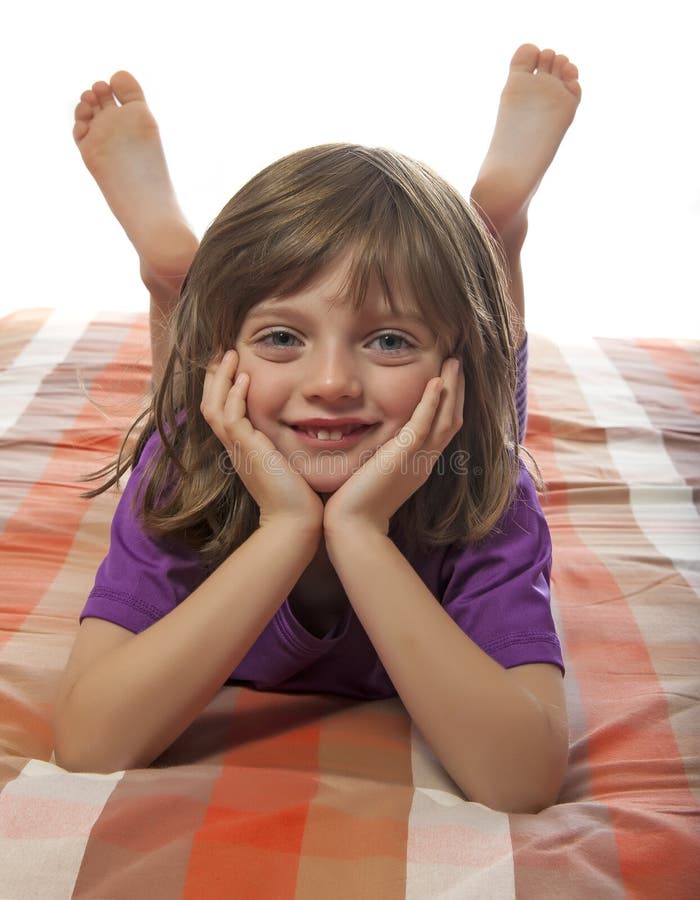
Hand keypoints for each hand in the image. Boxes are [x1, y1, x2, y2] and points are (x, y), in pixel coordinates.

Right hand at [200, 350, 323, 531]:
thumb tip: (310, 425)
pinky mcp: (247, 452)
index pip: (222, 410)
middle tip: (223, 351)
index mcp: (242, 448)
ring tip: (229, 355)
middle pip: (209, 404)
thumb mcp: (290, 462)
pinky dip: (235, 397)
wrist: (295, 523)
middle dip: (214, 376)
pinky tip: (245, 379)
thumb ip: (288, 443)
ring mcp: (238, 450)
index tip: (233, 364)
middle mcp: (235, 447)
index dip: (223, 386)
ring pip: (213, 407)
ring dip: (220, 379)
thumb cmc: (300, 497)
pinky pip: (231, 418)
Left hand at [323, 357, 463, 536]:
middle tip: (457, 362)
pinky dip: (432, 403)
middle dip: (457, 390)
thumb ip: (383, 458)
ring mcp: (418, 459)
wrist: (354, 526)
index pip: (443, 428)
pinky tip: (436, 382)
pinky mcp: (403, 456)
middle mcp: (425, 461)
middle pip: (452, 419)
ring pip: (445, 418)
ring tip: (453, 362)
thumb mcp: (377, 475)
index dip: (449, 403)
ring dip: (451, 389)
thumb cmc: (357, 505)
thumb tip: (378, 446)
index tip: (448, 380)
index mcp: (420, 464)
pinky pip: (423, 424)